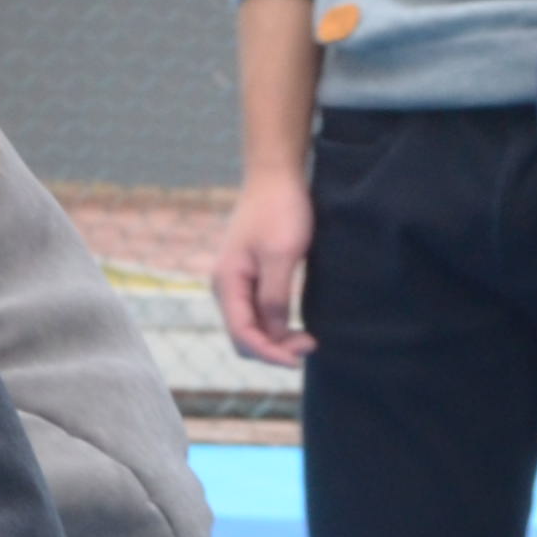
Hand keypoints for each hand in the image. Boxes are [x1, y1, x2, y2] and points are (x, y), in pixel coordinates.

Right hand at [211, 170, 315, 368]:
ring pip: (250, 326)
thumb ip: (275, 297)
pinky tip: (296, 323)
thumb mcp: (281, 255)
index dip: (269, 353)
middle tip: (311, 344)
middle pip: (243, 336)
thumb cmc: (280, 211)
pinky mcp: (248, 276)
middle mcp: (226, 286)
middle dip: (273, 349)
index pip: (242, 333)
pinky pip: (257, 312)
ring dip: (275, 338)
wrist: (275, 177)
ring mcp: (235, 282)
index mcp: (228, 282)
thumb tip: (276, 334)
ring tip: (308, 338)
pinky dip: (275, 324)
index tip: (300, 359)